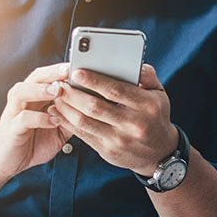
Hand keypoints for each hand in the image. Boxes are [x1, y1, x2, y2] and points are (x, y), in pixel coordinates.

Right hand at [0, 63, 73, 179]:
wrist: (4, 162)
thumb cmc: (30, 142)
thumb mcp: (57, 130)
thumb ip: (70, 118)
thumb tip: (91, 109)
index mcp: (34, 97)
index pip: (48, 76)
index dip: (63, 70)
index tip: (82, 66)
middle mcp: (22, 100)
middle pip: (35, 77)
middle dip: (53, 72)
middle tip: (70, 69)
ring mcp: (14, 112)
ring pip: (23, 91)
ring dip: (42, 89)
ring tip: (58, 90)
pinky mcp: (11, 129)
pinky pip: (24, 118)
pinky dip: (39, 118)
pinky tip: (53, 120)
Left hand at [48, 64, 178, 175]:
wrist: (159, 153)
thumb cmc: (155, 116)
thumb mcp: (159, 94)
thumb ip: (147, 76)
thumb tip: (133, 63)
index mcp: (146, 106)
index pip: (116, 91)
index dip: (93, 81)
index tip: (76, 72)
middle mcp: (133, 124)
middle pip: (95, 107)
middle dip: (73, 94)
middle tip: (59, 84)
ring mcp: (119, 140)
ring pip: (85, 122)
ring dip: (66, 108)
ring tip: (56, 96)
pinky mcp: (108, 151)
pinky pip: (83, 135)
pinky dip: (67, 122)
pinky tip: (59, 112)